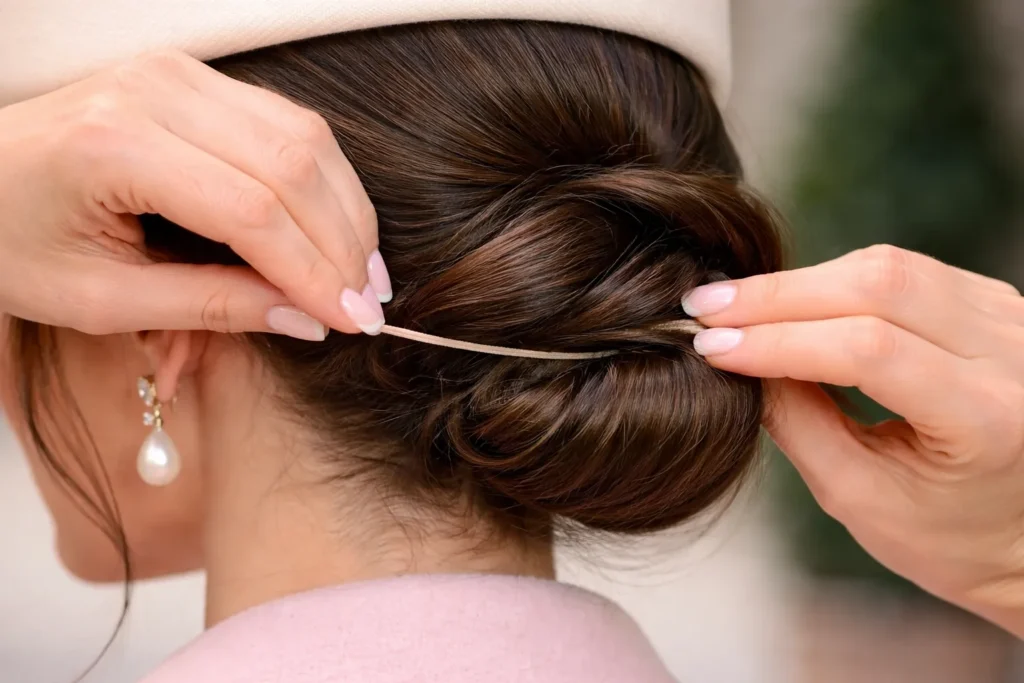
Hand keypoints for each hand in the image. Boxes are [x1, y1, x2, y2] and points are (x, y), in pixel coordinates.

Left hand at [0, 50, 389, 338]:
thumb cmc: (14, 243)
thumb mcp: (99, 299)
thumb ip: (208, 306)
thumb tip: (306, 319)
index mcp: (114, 147)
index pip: (252, 212)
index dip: (314, 272)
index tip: (352, 322)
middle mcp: (154, 90)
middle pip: (293, 165)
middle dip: (343, 244)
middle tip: (367, 304)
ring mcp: (178, 72)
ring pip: (304, 137)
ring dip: (345, 209)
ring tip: (363, 272)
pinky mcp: (195, 75)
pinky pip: (286, 121)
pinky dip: (323, 179)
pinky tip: (336, 226)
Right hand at [682, 245, 1023, 633]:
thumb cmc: (949, 535)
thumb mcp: (860, 498)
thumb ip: (797, 424)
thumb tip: (736, 358)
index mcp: (989, 419)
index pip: (869, 350)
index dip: (779, 341)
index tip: (711, 346)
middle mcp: (1014, 355)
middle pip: (879, 285)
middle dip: (778, 295)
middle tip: (704, 308)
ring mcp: (1011, 318)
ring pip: (888, 265)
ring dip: (800, 283)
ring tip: (734, 306)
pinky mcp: (993, 301)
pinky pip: (903, 269)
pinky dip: (834, 282)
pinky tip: (788, 304)